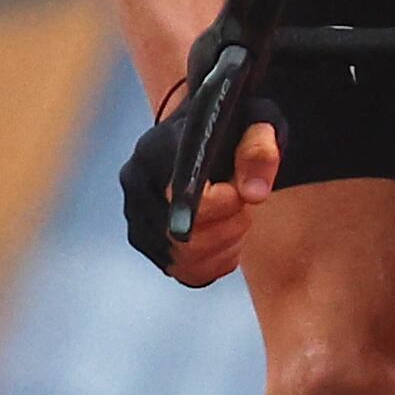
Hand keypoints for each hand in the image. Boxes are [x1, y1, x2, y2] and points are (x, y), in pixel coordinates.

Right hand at [119, 102, 276, 286]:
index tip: (242, 188)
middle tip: (244, 207)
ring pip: (184, 261)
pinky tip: (224, 236)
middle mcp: (135, 184)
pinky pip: (185, 273)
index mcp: (156, 149)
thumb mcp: (258, 121)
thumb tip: (254, 195)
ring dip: (224, 246)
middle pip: (182, 240)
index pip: (183, 198)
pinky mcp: (145, 242)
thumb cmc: (235, 125)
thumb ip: (259, 149)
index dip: (225, 204)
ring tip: (235, 218)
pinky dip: (215, 262)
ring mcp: (135, 216)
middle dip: (229, 229)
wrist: (206, 133)